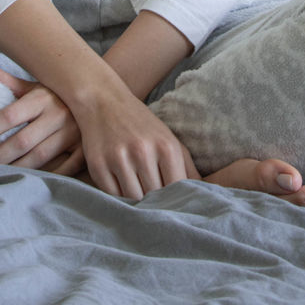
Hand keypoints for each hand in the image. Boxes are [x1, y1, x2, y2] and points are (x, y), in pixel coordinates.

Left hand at [0, 63, 84, 175]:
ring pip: (40, 158)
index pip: (8, 116)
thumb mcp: (32, 85)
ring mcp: (74, 133)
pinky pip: (62, 169)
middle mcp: (58, 114)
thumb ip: (3, 80)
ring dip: (16, 170)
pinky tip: (28, 183)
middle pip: (22, 141)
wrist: (100, 97)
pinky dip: (45, 177)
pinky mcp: (85, 150)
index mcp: (42, 97)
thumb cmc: (56, 94)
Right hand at [74, 85, 200, 200]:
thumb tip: (207, 195)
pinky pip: (111, 195)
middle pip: (154, 198)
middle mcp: (142, 151)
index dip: (174, 201)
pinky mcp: (97, 164)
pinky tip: (119, 185)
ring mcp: (118, 158)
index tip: (170, 203)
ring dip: (135, 201)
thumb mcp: (169, 139)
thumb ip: (188, 168)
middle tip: (151, 202)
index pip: (176, 190)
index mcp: (166, 146)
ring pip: (133, 199)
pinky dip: (116, 196)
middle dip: (154, 202)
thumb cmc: (141, 124)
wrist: (103, 100)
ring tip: (136, 193)